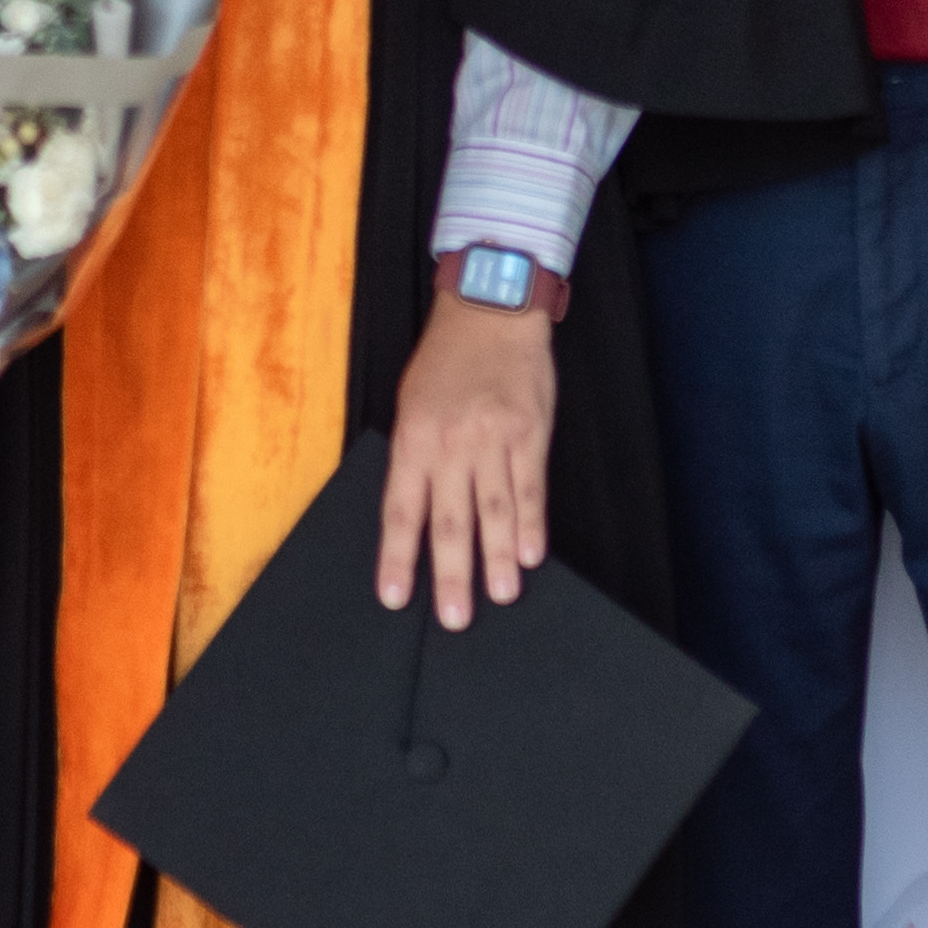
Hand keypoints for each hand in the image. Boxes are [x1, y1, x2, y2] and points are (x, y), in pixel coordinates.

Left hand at [379, 295, 556, 627]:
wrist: (490, 309)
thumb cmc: (445, 360)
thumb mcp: (411, 403)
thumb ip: (414, 457)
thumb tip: (414, 516)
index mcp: (413, 438)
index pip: (402, 509)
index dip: (398, 557)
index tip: (395, 598)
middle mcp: (450, 442)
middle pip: (450, 520)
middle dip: (452, 573)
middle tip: (455, 617)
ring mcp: (492, 437)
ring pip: (494, 510)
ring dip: (497, 558)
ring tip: (501, 595)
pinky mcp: (529, 430)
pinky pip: (529, 485)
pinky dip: (530, 523)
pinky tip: (531, 553)